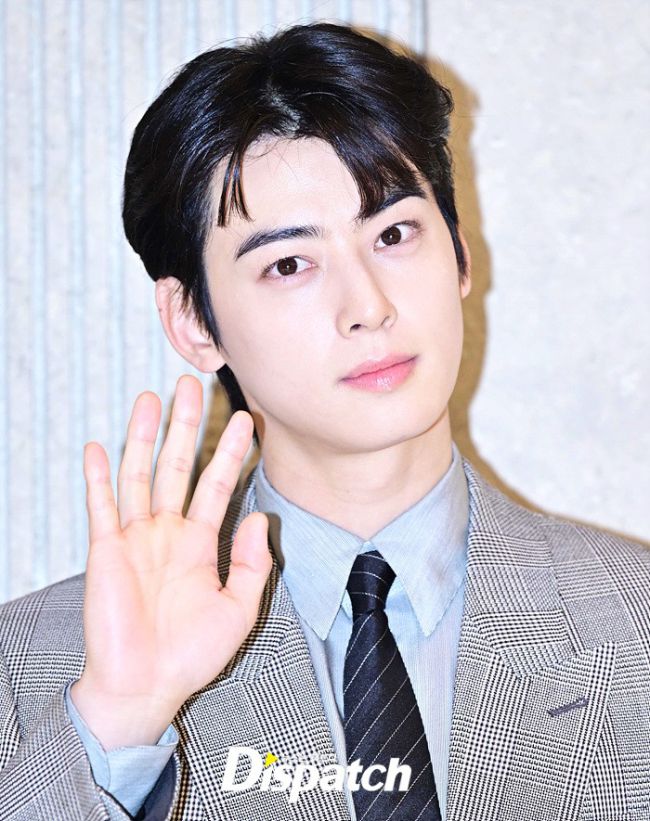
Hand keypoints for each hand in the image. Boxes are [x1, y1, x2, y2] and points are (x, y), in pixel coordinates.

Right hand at [70, 375, 271, 748]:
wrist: (146, 687)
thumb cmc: (191, 655)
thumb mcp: (239, 609)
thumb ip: (251, 563)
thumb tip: (258, 517)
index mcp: (199, 543)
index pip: (218, 485)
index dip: (231, 452)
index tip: (245, 419)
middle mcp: (167, 532)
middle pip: (177, 466)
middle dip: (185, 426)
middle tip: (192, 385)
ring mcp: (135, 538)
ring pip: (139, 475)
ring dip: (143, 436)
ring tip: (151, 398)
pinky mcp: (105, 551)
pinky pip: (100, 508)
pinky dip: (98, 478)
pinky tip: (98, 447)